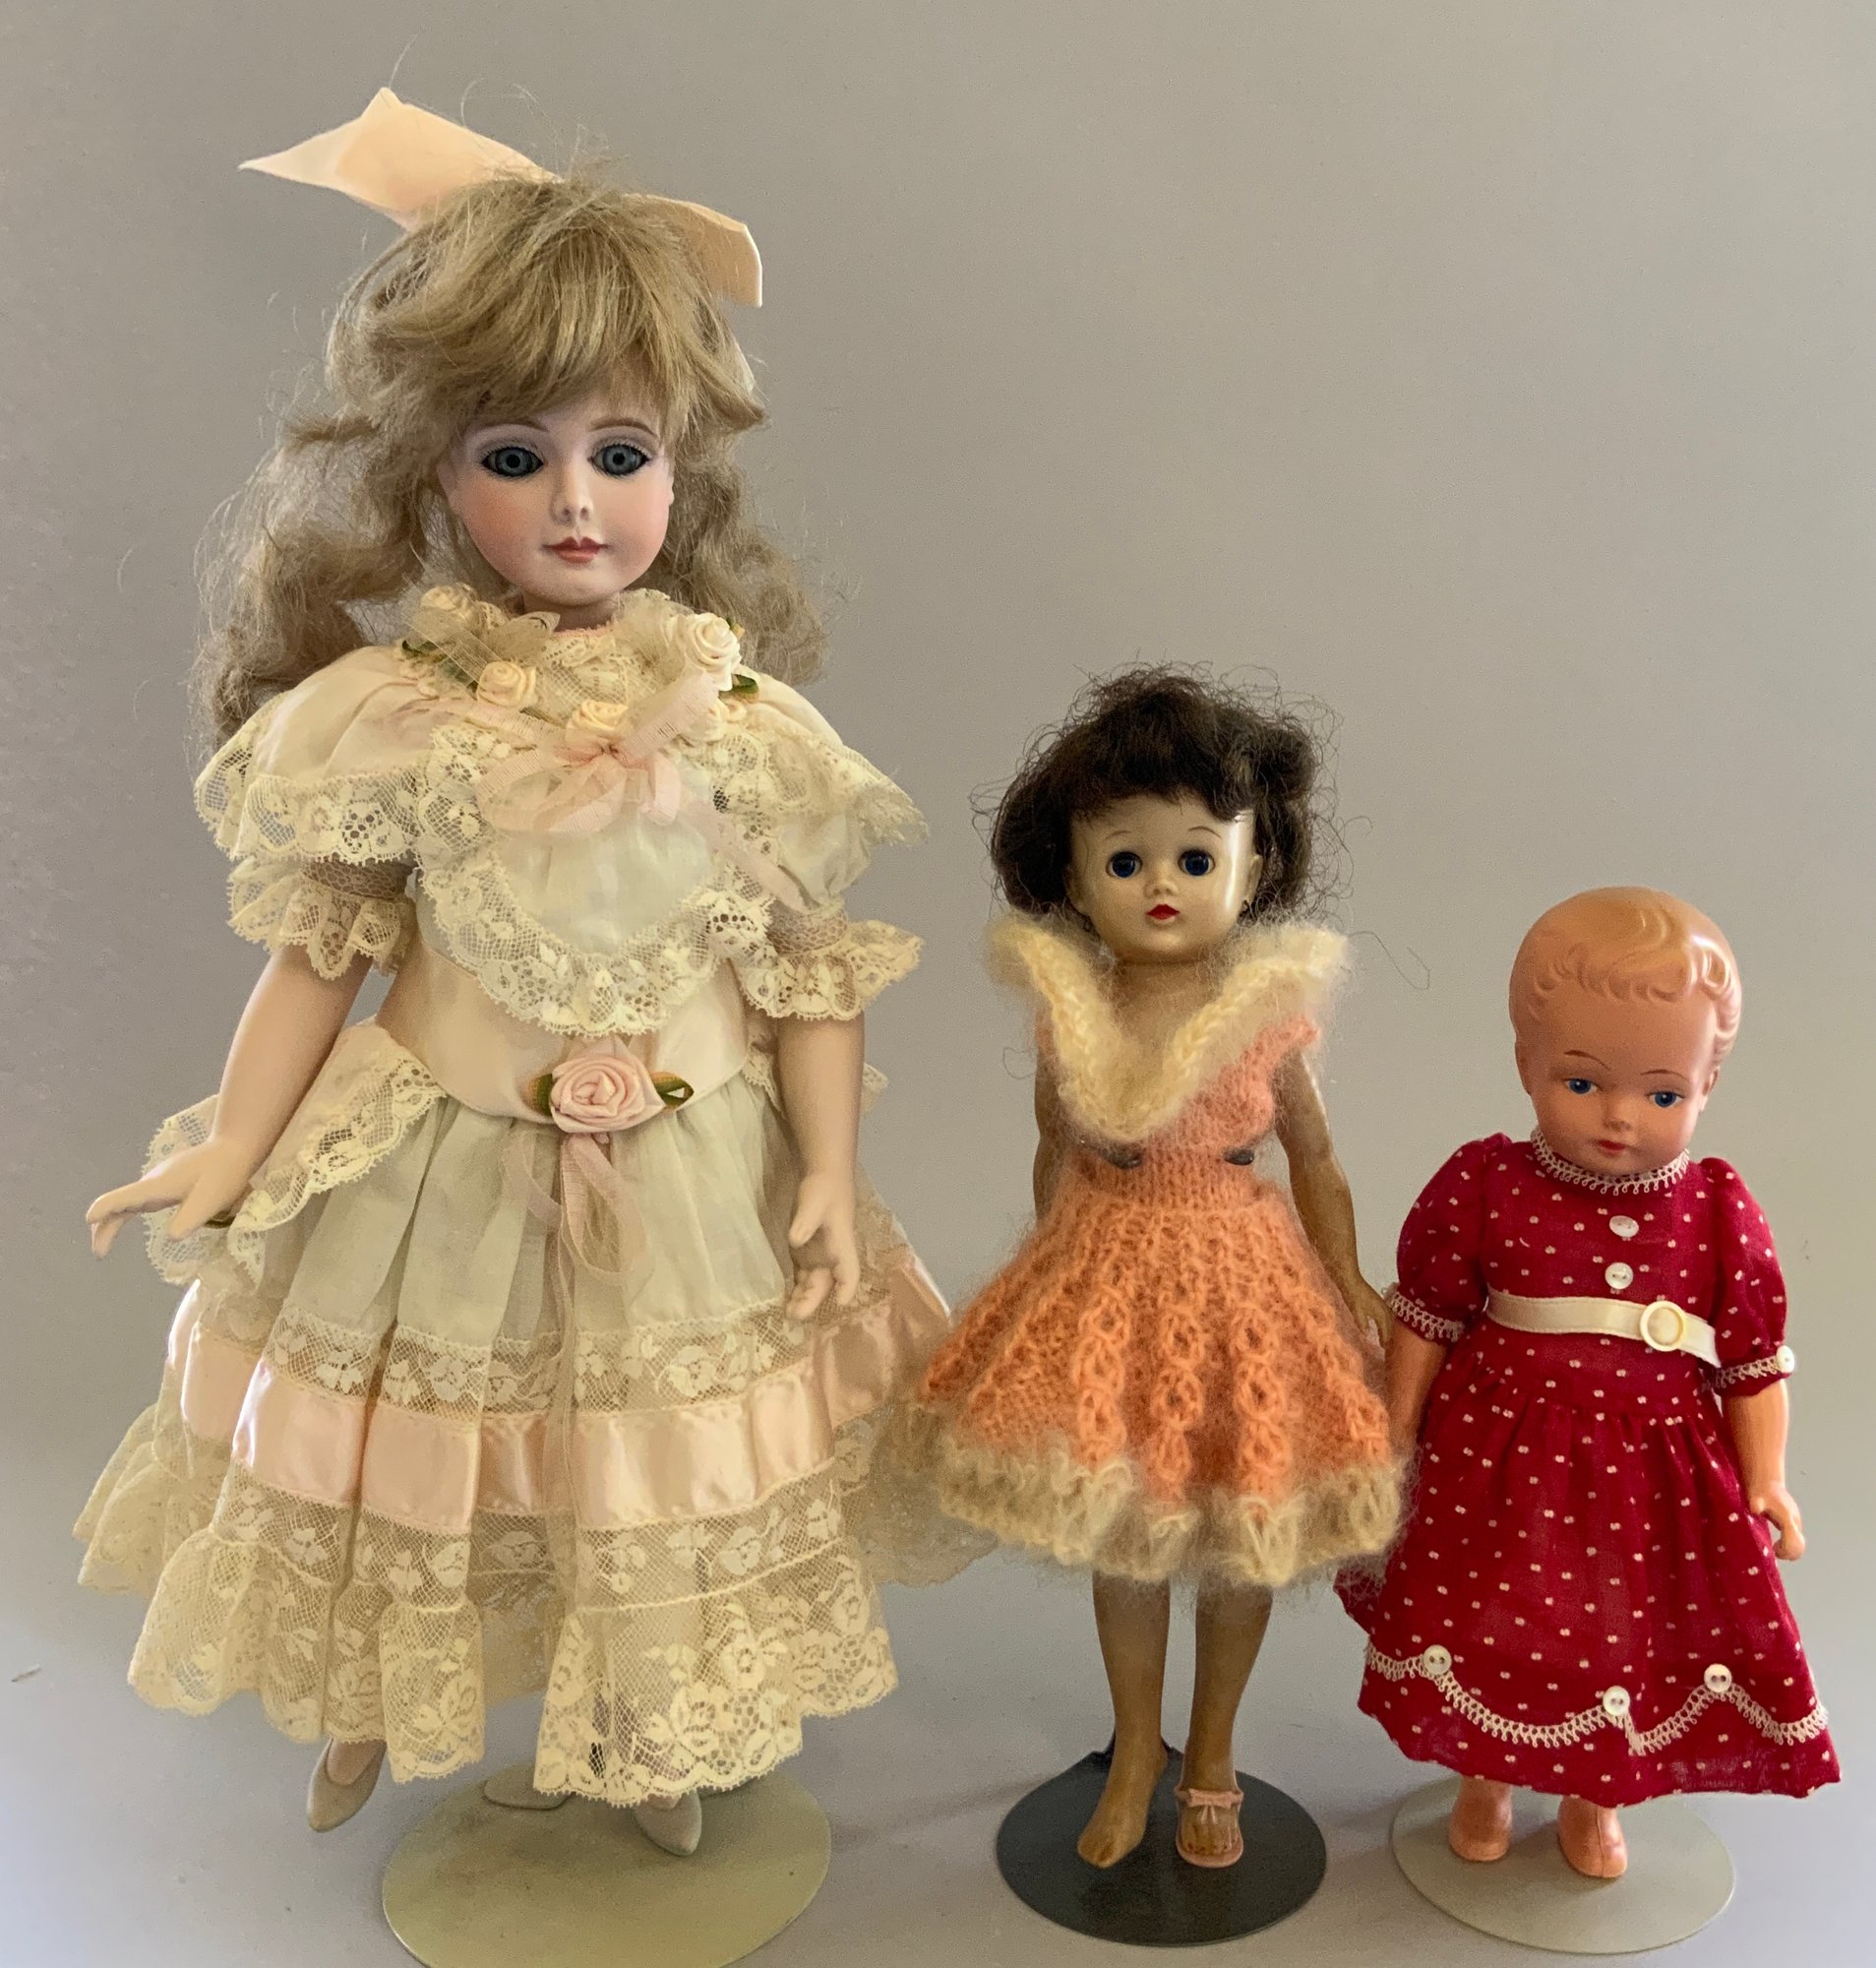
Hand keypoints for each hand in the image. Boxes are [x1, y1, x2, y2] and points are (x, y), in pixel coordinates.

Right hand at [84, 1137, 258, 1256]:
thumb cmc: (224, 1172)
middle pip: (117, 1204)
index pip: (123, 1198)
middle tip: (99, 1253)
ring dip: (111, 1222)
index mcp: (158, 1186)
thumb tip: (171, 1238)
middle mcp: (151, 1183)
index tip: (89, 1220)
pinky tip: (124, 1221)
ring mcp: (156, 1182)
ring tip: (103, 1246)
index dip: (104, 1209)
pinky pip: (136, 1201)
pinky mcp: (164, 1183)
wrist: (233, 1148)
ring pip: (125, 1203)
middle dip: (104, 1227)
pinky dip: (124, 1214)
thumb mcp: (212, 1198)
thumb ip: (191, 1217)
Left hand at [786, 1171, 858, 1321]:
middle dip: (812, 1300)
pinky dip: (795, 1288)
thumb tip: (795, 1241)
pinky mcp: (805, 1251)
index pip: (850, 1272)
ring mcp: (818, 1254)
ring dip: (802, 1298)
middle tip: (795, 1314)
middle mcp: (832, 1255)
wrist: (823, 1175)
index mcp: (841, 1245)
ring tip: (787, 1312)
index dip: (847, 1288)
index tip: (840, 1303)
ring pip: (813, 1283)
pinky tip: (782, 1297)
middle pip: (826, 1284)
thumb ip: (806, 1222)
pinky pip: (801, 1275)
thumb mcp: (814, 1202)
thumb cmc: (824, 1188)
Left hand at [1343, 1276, 1391, 1350]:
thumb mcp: (1357, 1312)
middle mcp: (1385, 1309)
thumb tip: (1368, 1335)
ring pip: (1389, 1320)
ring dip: (1388, 1329)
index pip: (1386, 1330)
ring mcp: (1383, 1304)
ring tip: (1385, 1339)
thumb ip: (1363, 1324)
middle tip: (1387, 1347)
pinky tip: (1381, 1325)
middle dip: (1389, 1336)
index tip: (1385, 1349)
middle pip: (1390, 1325)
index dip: (1386, 1340)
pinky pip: (1386, 1315)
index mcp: (1381, 1313)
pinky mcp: (1379, 1301)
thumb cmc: (1353, 1297)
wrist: (1352, 1281)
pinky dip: (1386, 1322)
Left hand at [1748, 1482, 1805, 1559]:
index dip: (1784, 1551)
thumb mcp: (1755, 1498)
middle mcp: (1795, 1522)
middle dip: (1787, 1554)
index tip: (1772, 1549)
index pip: (1794, 1542)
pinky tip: (1776, 1543)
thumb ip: (1756, 1505)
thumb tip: (1755, 1510)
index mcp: (1787, 1518)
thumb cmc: (1759, 1491)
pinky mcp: (1794, 1524)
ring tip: (1774, 1547)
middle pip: (1800, 1547)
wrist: (1766, 1482)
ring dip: (1788, 1551)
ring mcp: (1796, 1523)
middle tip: (1773, 1551)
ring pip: (1800, 1545)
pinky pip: (1796, 1541)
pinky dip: (1788, 1546)